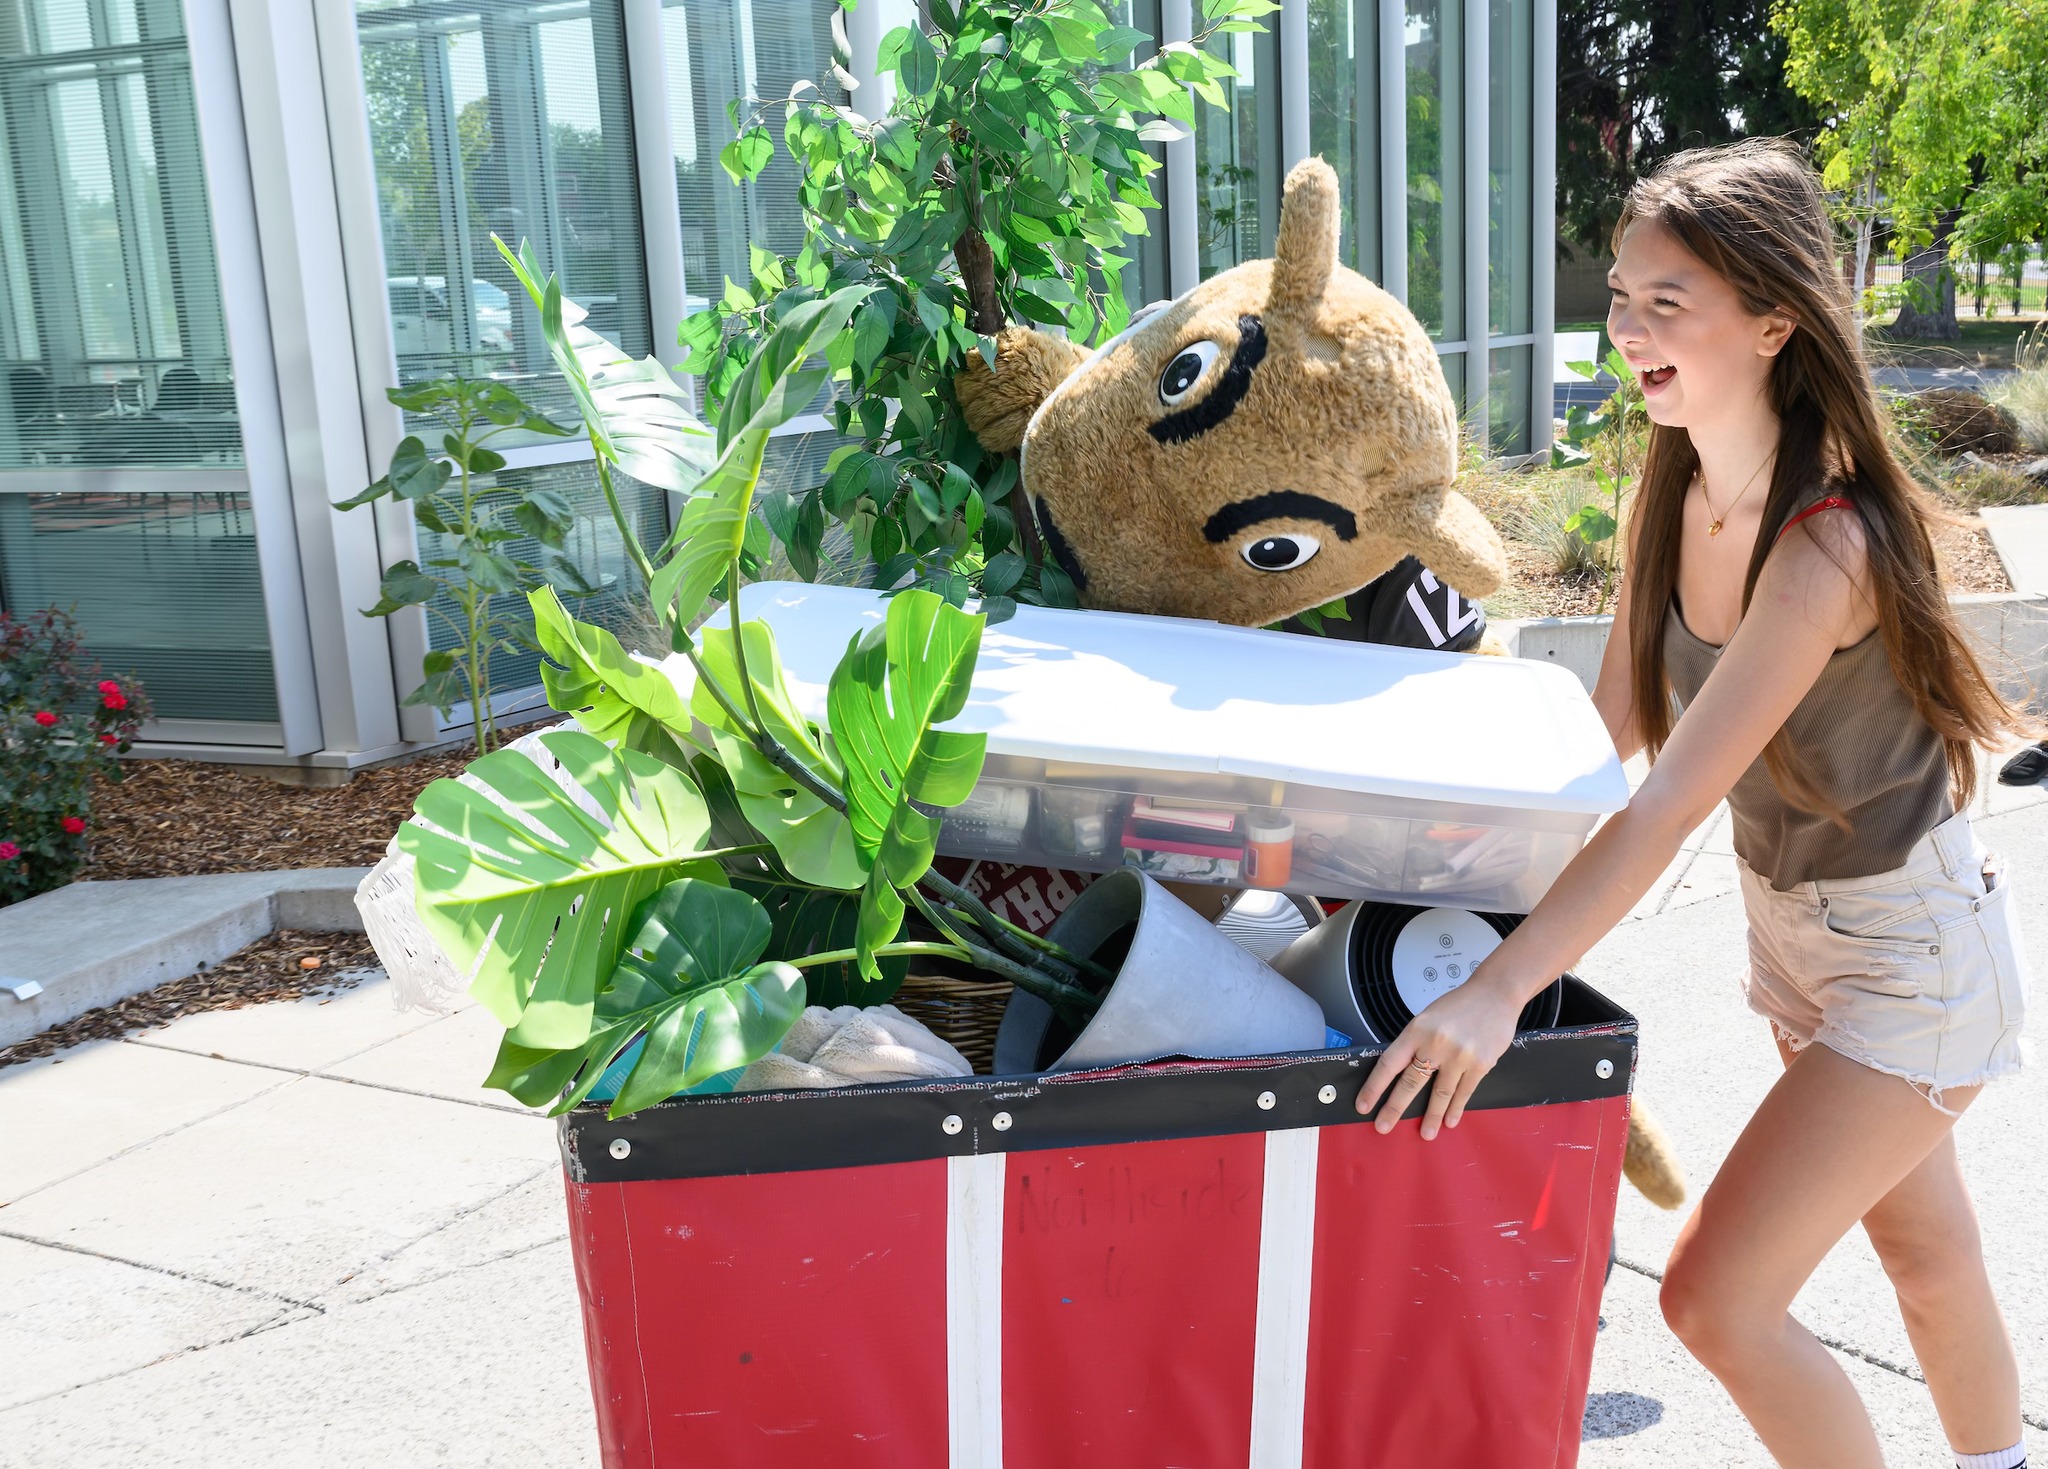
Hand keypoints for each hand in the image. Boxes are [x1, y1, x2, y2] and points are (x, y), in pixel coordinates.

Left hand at [1353, 965, 1522, 1138]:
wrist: (1495, 994)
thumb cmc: (1459, 1005)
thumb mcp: (1427, 1018)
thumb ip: (1414, 1043)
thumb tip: (1399, 1072)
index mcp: (1417, 1030)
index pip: (1389, 1063)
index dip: (1374, 1087)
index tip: (1364, 1104)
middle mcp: (1436, 1043)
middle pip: (1411, 1082)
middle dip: (1395, 1108)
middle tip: (1383, 1127)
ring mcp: (1459, 1055)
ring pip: (1440, 1093)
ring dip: (1431, 1117)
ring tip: (1425, 1134)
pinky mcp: (1480, 1064)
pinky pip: (1463, 1092)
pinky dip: (1455, 1109)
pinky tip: (1449, 1121)